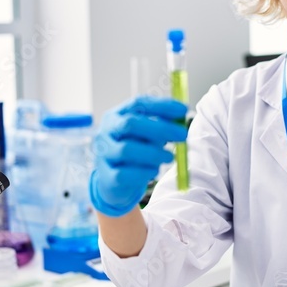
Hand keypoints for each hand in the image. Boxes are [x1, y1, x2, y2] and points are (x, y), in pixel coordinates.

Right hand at [89, 96, 188, 216]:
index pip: (138, 103)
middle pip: (130, 124)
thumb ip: (160, 127)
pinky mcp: (106, 177)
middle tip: (183, 135)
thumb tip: (181, 118)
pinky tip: (153, 171)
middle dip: (160, 128)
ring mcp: (103, 154)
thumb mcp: (146, 136)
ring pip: (127, 150)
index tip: (183, 110)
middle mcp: (105, 132)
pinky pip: (124, 174)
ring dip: (153, 153)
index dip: (162, 105)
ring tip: (169, 157)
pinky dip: (143, 172)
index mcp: (116, 116)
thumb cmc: (135, 153)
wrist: (115, 183)